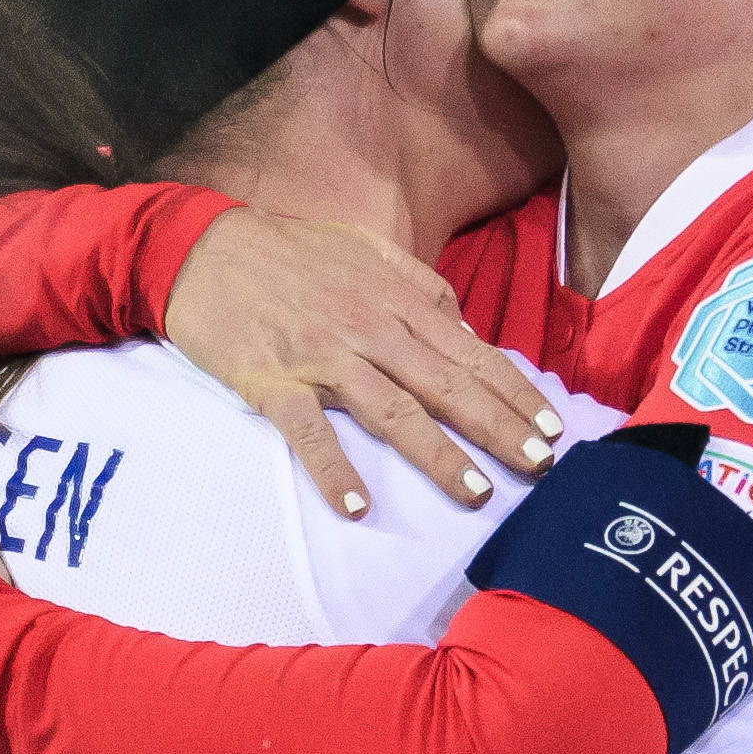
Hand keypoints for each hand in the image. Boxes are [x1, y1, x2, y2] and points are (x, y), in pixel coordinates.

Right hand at [163, 211, 563, 517]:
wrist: (202, 249)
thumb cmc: (288, 253)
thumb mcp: (365, 250)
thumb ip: (419, 285)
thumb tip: (464, 327)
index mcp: (393, 300)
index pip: (468, 352)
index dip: (513, 391)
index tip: (551, 427)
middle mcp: (367, 329)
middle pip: (444, 385)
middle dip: (495, 427)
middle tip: (538, 466)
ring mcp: (320, 356)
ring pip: (390, 410)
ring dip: (435, 453)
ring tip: (474, 492)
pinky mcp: (270, 381)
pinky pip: (306, 431)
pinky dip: (331, 467)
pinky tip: (355, 504)